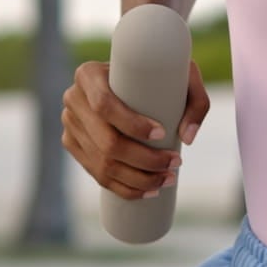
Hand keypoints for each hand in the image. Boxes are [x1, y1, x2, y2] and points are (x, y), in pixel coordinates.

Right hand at [61, 57, 209, 198]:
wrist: (132, 78)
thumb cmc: (158, 76)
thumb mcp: (181, 76)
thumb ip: (196, 102)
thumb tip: (186, 138)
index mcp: (89, 75)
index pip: (105, 105)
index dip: (132, 125)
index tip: (162, 134)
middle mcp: (73, 99)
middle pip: (106, 142)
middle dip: (144, 160)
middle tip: (175, 163)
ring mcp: (70, 125)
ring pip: (103, 164)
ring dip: (139, 179)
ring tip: (167, 179)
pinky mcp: (73, 144)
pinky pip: (97, 174)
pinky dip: (125, 188)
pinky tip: (148, 191)